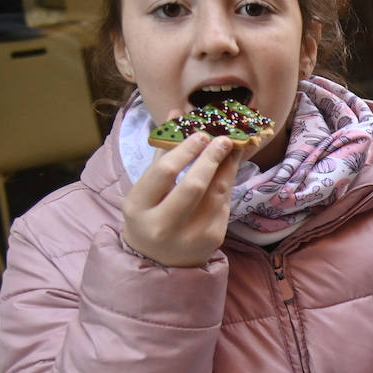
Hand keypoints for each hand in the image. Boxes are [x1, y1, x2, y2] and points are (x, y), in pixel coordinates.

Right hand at [121, 132, 250, 266]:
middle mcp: (163, 225)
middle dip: (211, 159)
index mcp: (139, 208)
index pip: (163, 173)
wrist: (160, 259)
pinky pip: (225, 203)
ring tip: (233, 145)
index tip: (201, 134)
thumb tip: (177, 113)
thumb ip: (162, 152)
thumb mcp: (146, 188)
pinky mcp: (213, 238)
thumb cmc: (150, 214)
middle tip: (223, 138)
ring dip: (228, 166)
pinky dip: (228, 181)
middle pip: (193, 186)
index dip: (185, 151)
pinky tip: (231, 165)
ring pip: (216, 193)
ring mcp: (191, 235)